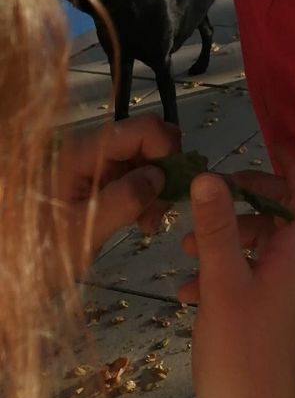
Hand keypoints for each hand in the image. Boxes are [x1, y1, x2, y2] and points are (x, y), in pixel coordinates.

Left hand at [53, 115, 180, 272]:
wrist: (6, 268)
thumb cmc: (40, 252)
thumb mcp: (84, 231)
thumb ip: (123, 201)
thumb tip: (160, 176)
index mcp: (82, 154)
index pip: (140, 128)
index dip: (166, 149)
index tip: (174, 184)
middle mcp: (88, 151)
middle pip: (143, 140)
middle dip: (163, 169)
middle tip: (163, 209)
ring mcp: (90, 165)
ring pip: (139, 158)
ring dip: (154, 185)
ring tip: (149, 222)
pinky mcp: (92, 181)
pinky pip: (128, 175)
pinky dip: (142, 192)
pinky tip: (140, 219)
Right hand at [177, 152, 294, 397]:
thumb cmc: (242, 353)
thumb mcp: (222, 281)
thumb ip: (216, 226)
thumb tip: (211, 174)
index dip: (293, 164)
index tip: (274, 139)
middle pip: (281, 213)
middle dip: (243, 200)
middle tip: (210, 194)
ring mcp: (288, 290)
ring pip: (260, 244)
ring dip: (225, 238)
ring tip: (186, 247)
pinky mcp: (271, 312)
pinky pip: (250, 275)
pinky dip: (222, 272)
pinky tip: (188, 290)